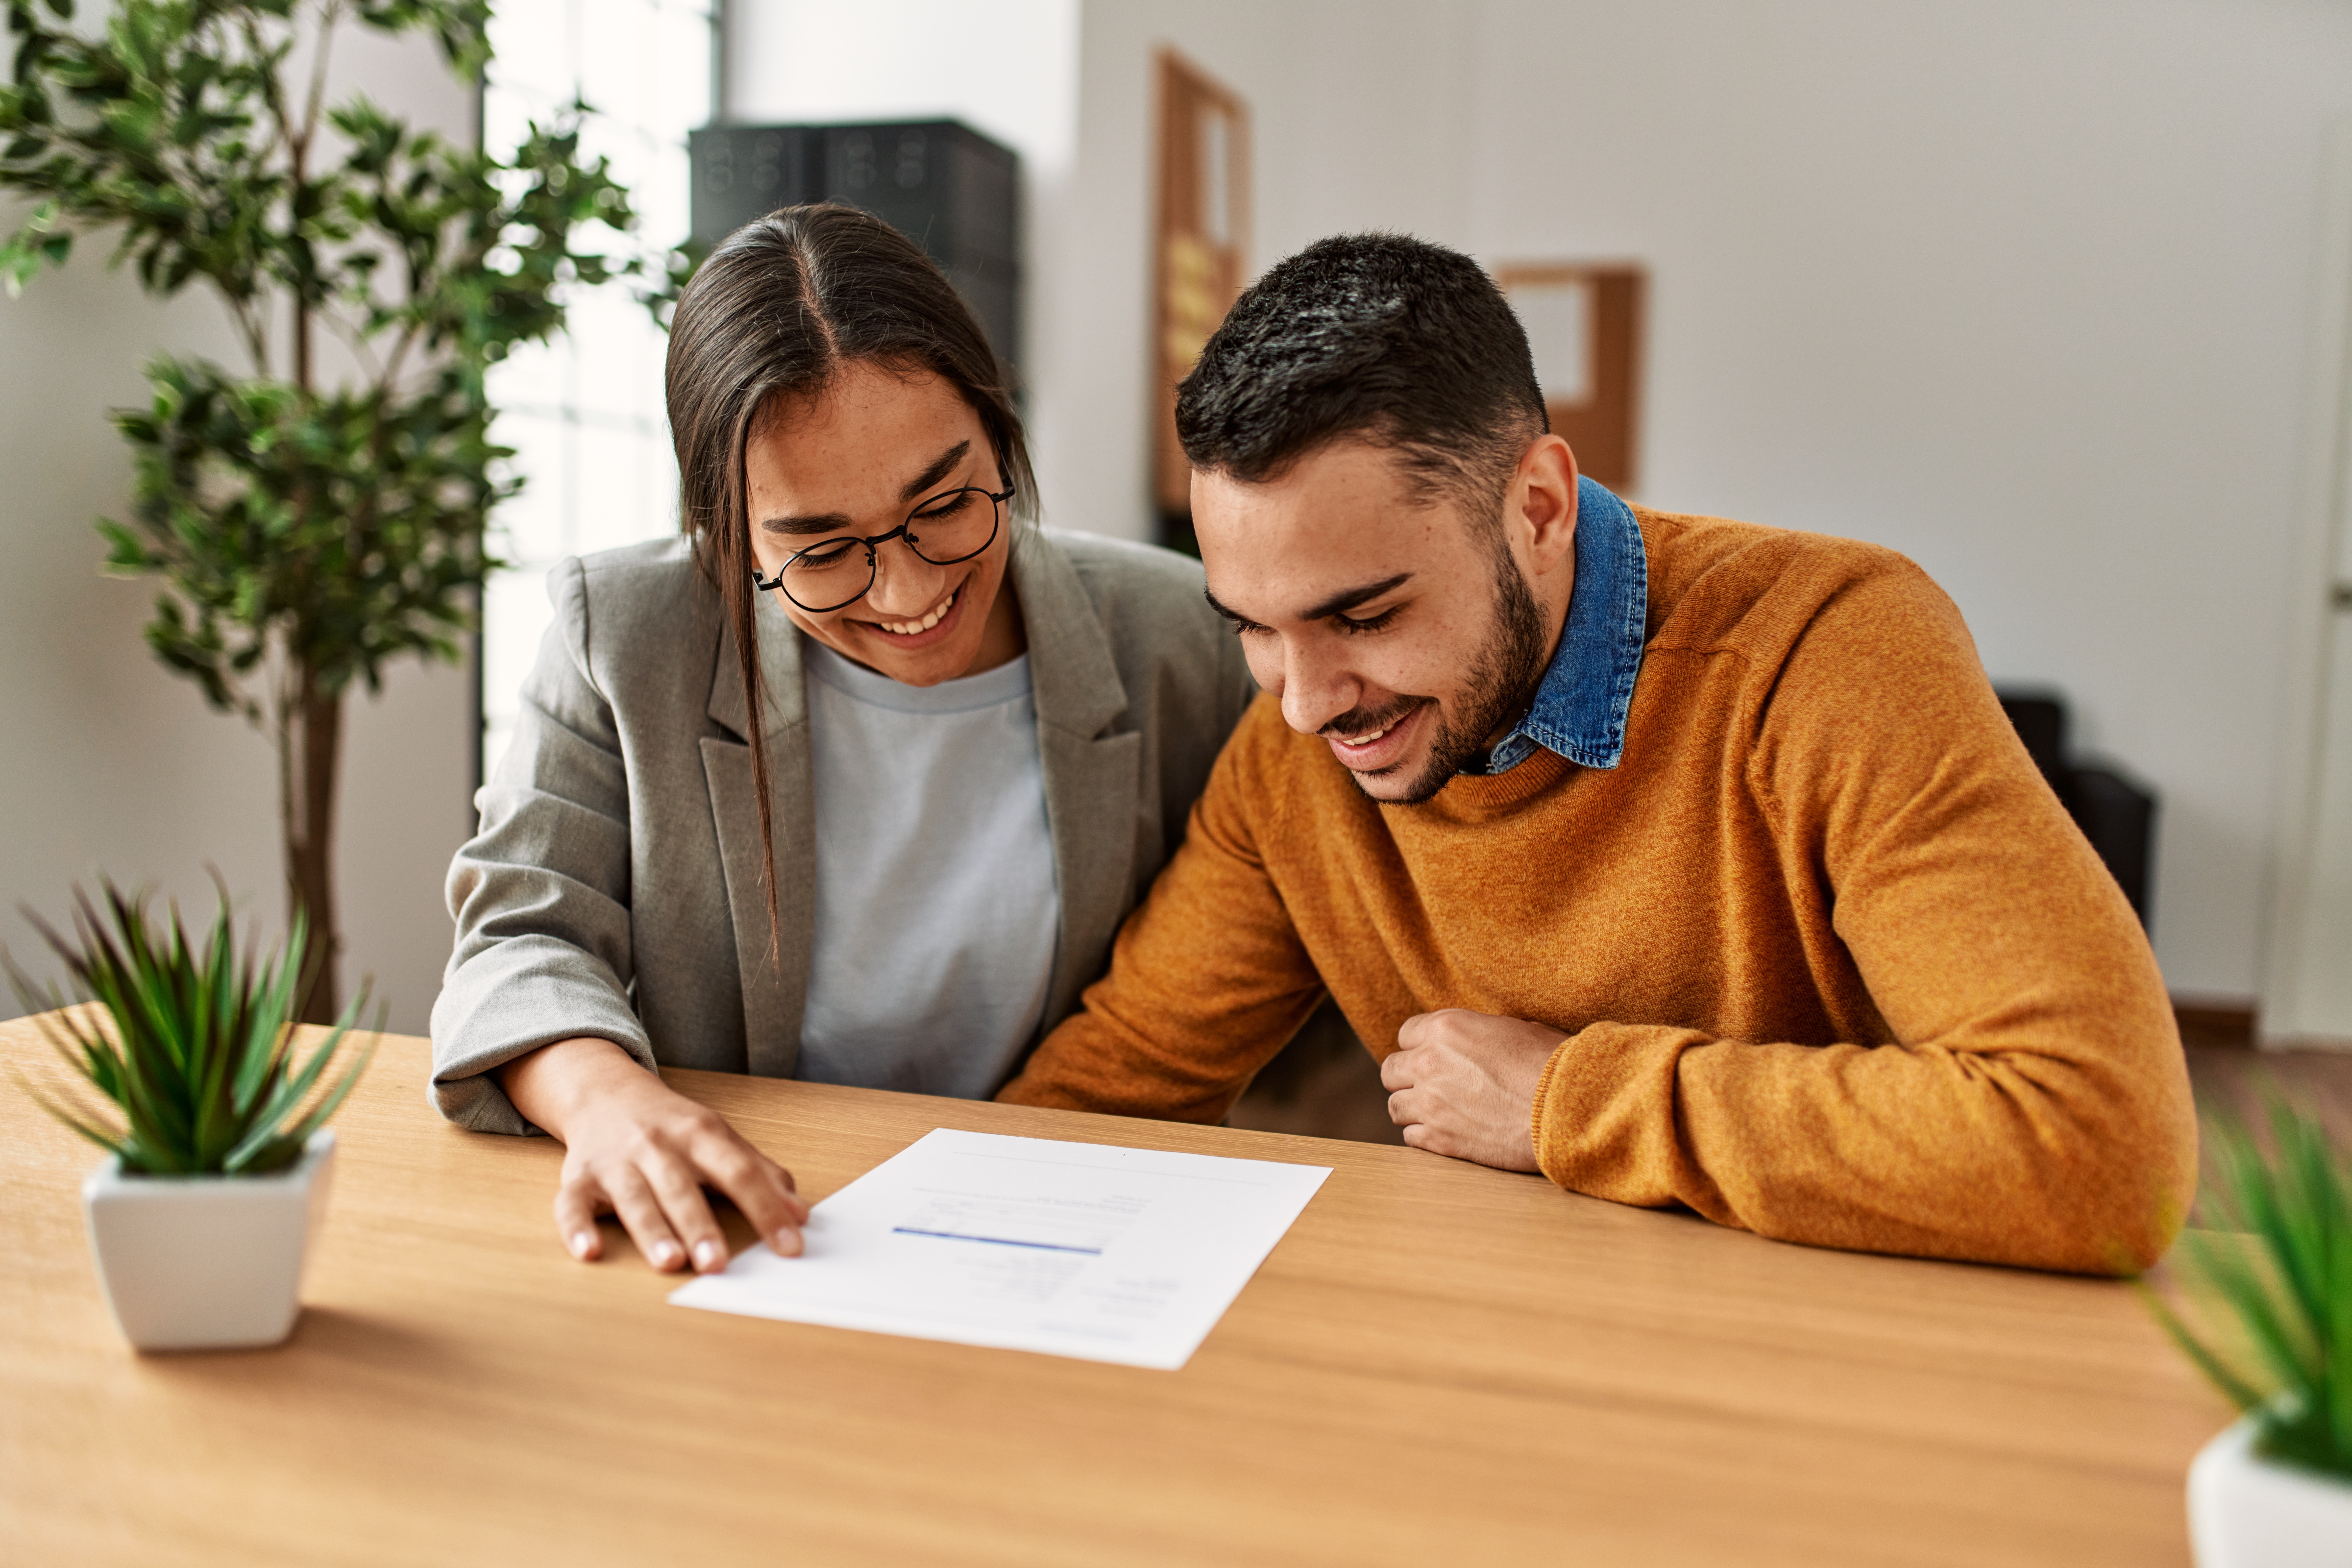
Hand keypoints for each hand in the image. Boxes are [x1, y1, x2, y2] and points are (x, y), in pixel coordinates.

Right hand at [499, 1038, 809, 1271]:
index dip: (766, 1209)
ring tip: (670, 1261)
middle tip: (718, 1263)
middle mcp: (657, 1146)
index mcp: (700, 1135)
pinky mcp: (579, 1176)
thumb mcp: (719, 1138)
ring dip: (652, 1230)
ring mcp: (616, 1161)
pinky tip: (589, 1251)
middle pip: (682, 1187)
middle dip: (700, 1225)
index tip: (790, 1246)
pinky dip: (577, 1227)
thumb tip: (799, 1213)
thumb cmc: (672, 1126)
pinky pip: (572, 1202)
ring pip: (634, 1197)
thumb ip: (760, 1173)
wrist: (606, 1092)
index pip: (739, 1172)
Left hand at [1380, 1009, 1564, 1171]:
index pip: (1406, 1034)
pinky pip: (1410, 1137)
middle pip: (1391, 1070)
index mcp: (1446, 1028)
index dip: (1421, 1046)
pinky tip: (1447, 1132)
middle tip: (1430, 1086)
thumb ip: (1479, 1033)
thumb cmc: (1552, 1064)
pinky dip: (1424, 1136)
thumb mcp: (1515, 1029)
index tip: (1434, 1056)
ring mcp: (1431, 1104)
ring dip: (1412, 1108)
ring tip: (1437, 1111)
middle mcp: (1429, 1063)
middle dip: (1407, 1077)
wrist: (1568, 1108)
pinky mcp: (1440, 1140)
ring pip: (1395, 1106)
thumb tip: (1475, 1042)